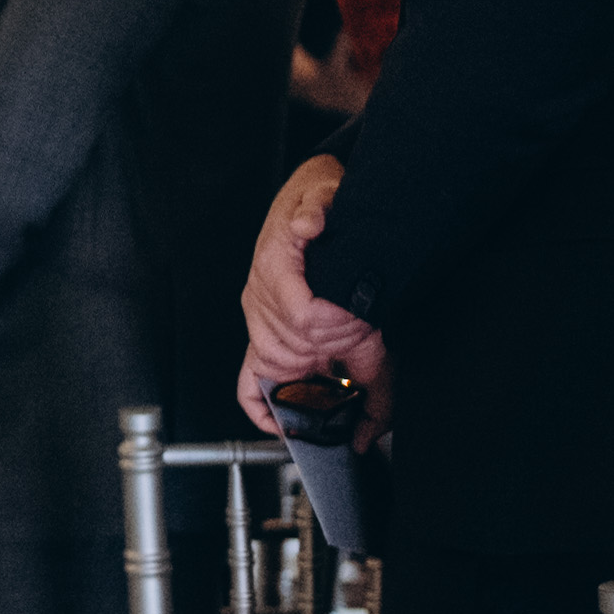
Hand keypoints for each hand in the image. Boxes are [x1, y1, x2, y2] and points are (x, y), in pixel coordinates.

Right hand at [235, 154, 384, 413]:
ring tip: (348, 375)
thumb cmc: (317, 194)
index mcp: (273, 265)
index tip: (361, 325)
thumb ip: (317, 204)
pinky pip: (249, 381)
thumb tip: (309, 224)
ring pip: (277, 367)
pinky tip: (282, 426)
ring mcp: (264, 320)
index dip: (334, 327)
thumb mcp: (322, 186)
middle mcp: (262, 299)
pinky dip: (261, 407)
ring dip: (313, 374)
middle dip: (333, 352)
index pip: (300, 315)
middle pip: (291, 348)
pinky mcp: (271, 335)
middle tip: (365, 340)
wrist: (313, 193)